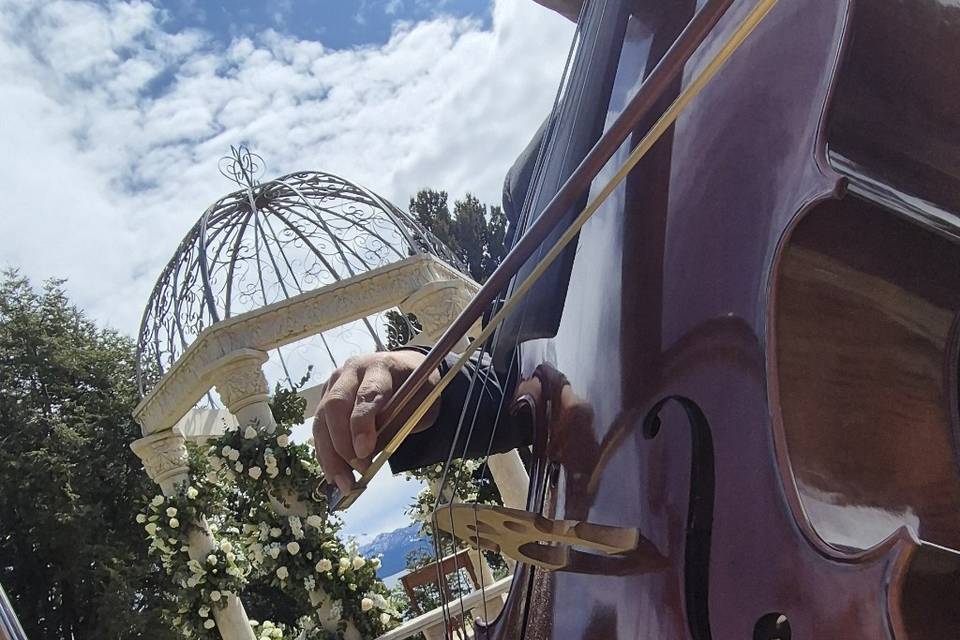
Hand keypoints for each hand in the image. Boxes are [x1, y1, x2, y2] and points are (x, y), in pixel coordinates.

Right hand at [312, 350, 439, 494]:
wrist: (406, 372)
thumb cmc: (416, 390)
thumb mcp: (419, 405)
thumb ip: (395, 425)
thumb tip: (365, 455)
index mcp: (381, 366)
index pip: (367, 394)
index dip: (362, 425)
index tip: (364, 453)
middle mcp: (352, 370)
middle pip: (335, 406)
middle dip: (342, 444)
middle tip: (356, 472)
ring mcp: (335, 382)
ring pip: (322, 419)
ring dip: (330, 455)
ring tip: (342, 482)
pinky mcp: (325, 397)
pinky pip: (320, 427)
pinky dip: (325, 452)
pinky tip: (333, 473)